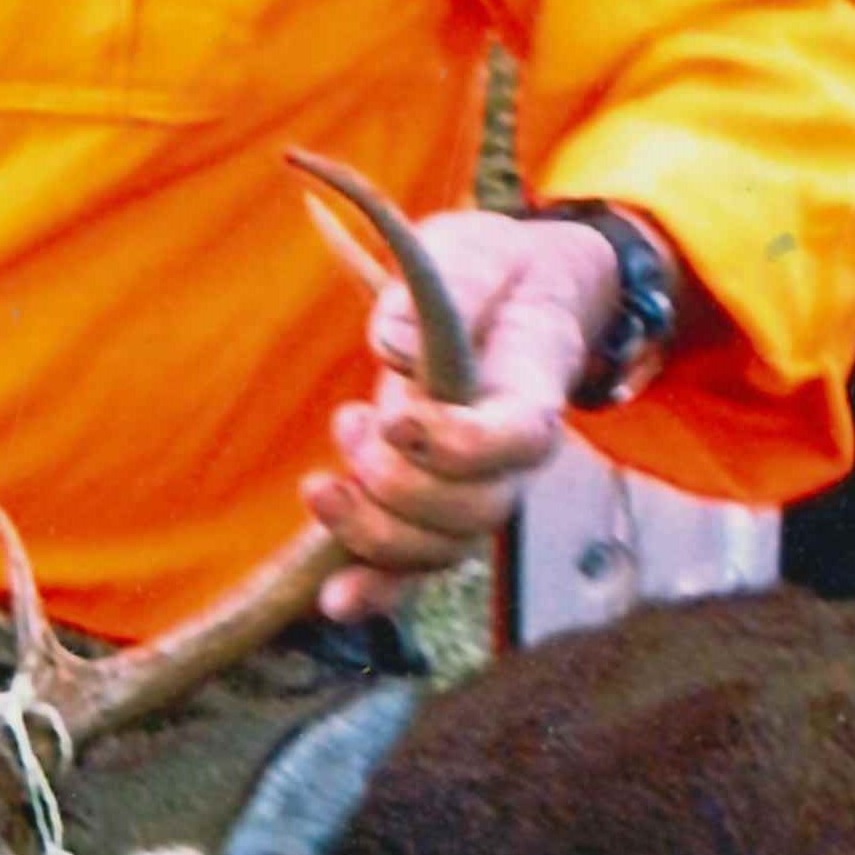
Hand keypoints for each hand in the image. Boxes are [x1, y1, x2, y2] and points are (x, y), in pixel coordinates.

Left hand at [303, 207, 625, 620]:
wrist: (509, 301)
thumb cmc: (490, 274)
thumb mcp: (471, 251)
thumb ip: (445, 284)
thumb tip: (392, 344)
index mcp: (531, 394)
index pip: (516, 440)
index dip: (460, 444)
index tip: (397, 415)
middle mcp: (509, 461)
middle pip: (475, 512)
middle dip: (399, 484)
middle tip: (354, 421)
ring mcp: (471, 494)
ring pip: (440, 551)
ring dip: (372, 532)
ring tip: (323, 481)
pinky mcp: (430, 512)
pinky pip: (413, 572)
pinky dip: (376, 592)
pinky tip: (335, 604)